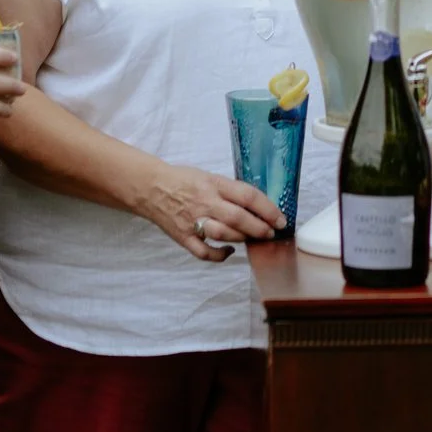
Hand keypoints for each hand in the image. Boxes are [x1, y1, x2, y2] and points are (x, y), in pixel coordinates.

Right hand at [138, 164, 283, 260]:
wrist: (151, 188)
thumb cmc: (183, 180)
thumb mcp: (209, 176)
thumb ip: (230, 190)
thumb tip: (257, 204)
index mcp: (214, 184)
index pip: (248, 196)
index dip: (268, 209)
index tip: (280, 218)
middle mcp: (205, 202)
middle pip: (239, 218)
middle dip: (260, 228)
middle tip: (272, 232)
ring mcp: (193, 222)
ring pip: (224, 235)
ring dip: (243, 239)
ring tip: (254, 239)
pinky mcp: (183, 237)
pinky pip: (204, 252)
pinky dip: (219, 255)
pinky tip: (229, 251)